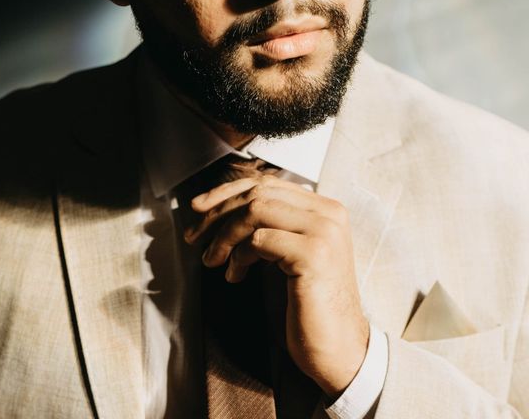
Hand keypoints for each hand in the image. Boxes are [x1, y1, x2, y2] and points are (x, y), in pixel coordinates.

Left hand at [184, 174, 368, 397]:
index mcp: (324, 208)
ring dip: (224, 235)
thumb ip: (268, 226)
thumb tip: (218, 206)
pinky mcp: (313, 255)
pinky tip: (236, 276)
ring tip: (213, 260)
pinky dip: (239, 256)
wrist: (339, 348)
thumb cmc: (307, 303)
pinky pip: (259, 241)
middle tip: (194, 237)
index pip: (267, 183)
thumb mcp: (285, 254)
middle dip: (217, 213)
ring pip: (255, 211)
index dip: (227, 192)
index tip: (198, 208)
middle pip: (257, 193)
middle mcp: (328, 213)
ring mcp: (323, 232)